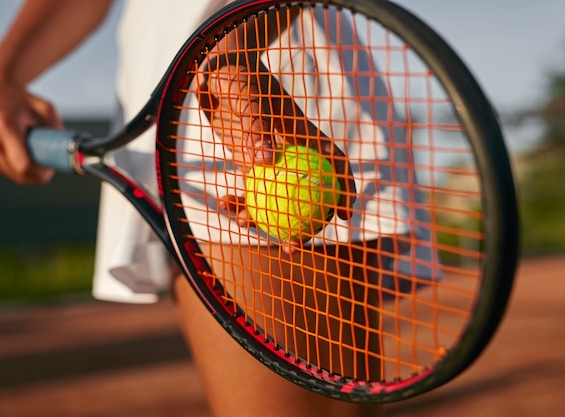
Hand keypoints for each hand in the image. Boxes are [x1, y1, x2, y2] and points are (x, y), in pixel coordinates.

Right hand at [0, 74, 61, 183]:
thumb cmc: (19, 99)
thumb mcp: (45, 108)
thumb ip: (57, 129)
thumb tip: (69, 151)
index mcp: (6, 128)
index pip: (23, 166)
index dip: (39, 173)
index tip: (48, 169)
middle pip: (17, 174)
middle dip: (34, 171)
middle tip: (41, 159)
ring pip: (8, 173)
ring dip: (20, 168)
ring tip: (23, 147)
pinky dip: (8, 164)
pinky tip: (11, 148)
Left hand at [199, 60, 355, 252]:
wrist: (218, 70)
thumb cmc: (239, 78)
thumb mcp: (247, 97)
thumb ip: (256, 127)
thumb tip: (264, 163)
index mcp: (305, 135)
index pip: (335, 165)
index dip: (346, 190)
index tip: (346, 215)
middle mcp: (292, 153)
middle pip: (308, 193)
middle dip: (304, 224)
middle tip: (294, 246)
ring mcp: (272, 161)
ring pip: (277, 198)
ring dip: (264, 218)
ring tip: (244, 225)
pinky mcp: (250, 163)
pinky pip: (249, 190)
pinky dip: (238, 200)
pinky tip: (223, 205)